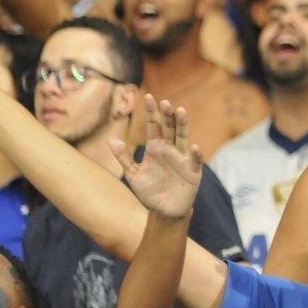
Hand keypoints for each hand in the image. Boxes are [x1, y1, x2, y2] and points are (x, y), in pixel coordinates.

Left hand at [110, 95, 203, 220]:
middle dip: (167, 115)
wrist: (163, 211)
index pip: (154, 126)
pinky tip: (193, 147)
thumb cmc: (149, 191)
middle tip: (165, 103)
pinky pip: (194, 161)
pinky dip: (195, 154)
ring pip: (183, 138)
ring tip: (181, 111)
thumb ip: (124, 157)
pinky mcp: (192, 172)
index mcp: (156, 148)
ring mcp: (182, 159)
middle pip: (170, 128)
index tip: (148, 97)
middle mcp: (170, 150)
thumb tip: (112, 140)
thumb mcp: (133, 174)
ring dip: (182, 125)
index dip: (151, 112)